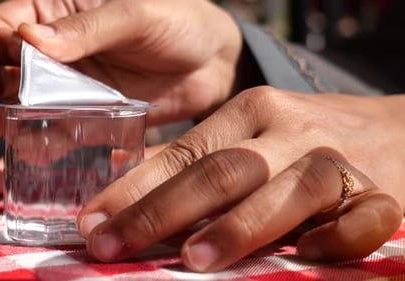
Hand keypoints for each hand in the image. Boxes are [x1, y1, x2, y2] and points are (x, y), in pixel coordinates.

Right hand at [0, 0, 240, 195]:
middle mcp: (54, 53)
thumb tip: (29, 40)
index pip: (3, 24)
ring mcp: (68, 89)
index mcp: (56, 12)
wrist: (213, 63)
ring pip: (19, 107)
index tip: (4, 61)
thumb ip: (87, 28)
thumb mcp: (135, 15)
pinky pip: (54, 136)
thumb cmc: (177, 22)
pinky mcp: (86, 119)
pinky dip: (36, 150)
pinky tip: (26, 162)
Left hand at [77, 86, 404, 271]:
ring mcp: (334, 160)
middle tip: (114, 247)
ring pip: (285, 189)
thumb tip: (130, 188)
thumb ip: (199, 160)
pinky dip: (338, 238)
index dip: (133, 190)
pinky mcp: (380, 192)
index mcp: (249, 112)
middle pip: (220, 170)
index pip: (182, 152)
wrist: (393, 132)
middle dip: (161, 213)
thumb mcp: (250, 135)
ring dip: (237, 226)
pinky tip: (308, 257)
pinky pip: (362, 217)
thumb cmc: (303, 138)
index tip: (93, 223)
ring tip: (190, 260)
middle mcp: (287, 130)